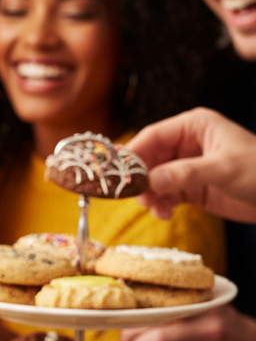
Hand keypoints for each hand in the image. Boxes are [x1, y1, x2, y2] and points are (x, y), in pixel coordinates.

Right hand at [127, 108, 255, 221]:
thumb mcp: (223, 169)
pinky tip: (165, 213)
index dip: (133, 153)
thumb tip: (150, 181)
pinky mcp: (189, 187)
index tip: (117, 174)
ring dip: (149, 195)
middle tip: (134, 196)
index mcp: (194, 126)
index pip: (153, 136)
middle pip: (148, 159)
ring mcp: (186, 167)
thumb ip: (185, 173)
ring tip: (154, 208)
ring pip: (152, 179)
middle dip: (140, 179)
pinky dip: (159, 205)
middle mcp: (186, 144)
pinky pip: (163, 195)